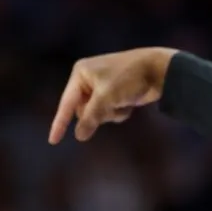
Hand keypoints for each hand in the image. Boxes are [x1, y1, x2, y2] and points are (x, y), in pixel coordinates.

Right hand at [48, 47, 177, 143]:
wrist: (158, 70)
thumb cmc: (128, 78)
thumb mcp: (106, 98)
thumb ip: (91, 117)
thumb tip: (79, 135)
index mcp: (80, 74)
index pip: (66, 103)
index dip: (60, 123)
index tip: (53, 141)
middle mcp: (88, 80)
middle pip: (84, 112)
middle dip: (99, 114)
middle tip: (112, 105)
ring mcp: (103, 87)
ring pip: (99, 114)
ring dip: (111, 114)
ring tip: (123, 101)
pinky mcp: (116, 94)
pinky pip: (111, 112)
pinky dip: (120, 111)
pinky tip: (130, 101)